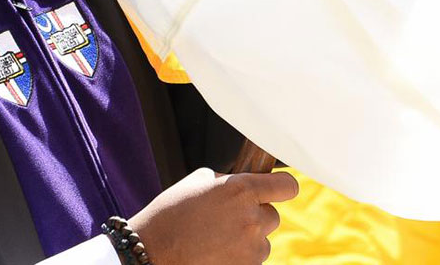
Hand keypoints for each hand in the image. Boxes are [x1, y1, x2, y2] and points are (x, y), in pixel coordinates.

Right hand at [128, 168, 297, 263]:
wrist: (153, 251)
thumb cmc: (169, 214)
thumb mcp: (196, 183)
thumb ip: (226, 181)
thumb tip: (242, 182)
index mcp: (240, 190)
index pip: (287, 186)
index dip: (282, 186)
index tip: (277, 188)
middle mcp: (251, 218)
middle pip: (272, 215)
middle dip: (255, 216)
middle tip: (228, 218)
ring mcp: (251, 247)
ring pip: (262, 240)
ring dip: (247, 239)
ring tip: (215, 238)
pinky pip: (252, 258)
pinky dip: (238, 256)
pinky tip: (214, 251)